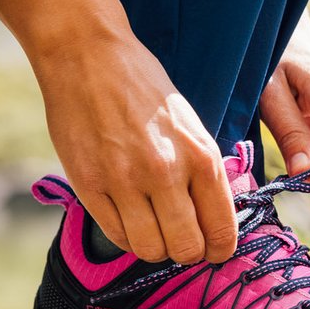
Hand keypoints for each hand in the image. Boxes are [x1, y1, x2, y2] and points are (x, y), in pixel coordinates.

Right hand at [34, 31, 237, 264]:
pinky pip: (116, 236)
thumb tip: (213, 221)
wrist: (88, 56)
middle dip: (187, 251)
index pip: (221, 230)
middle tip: (180, 239)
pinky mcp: (89, 185)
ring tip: (152, 226)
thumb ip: (203, 172)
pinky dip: (126, 235)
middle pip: (186, 249)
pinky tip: (128, 216)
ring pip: (150, 250)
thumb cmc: (144, 88)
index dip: (219, 250)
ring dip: (154, 247)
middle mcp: (166, 172)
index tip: (212, 249)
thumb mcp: (191, 125)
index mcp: (200, 156)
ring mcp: (124, 181)